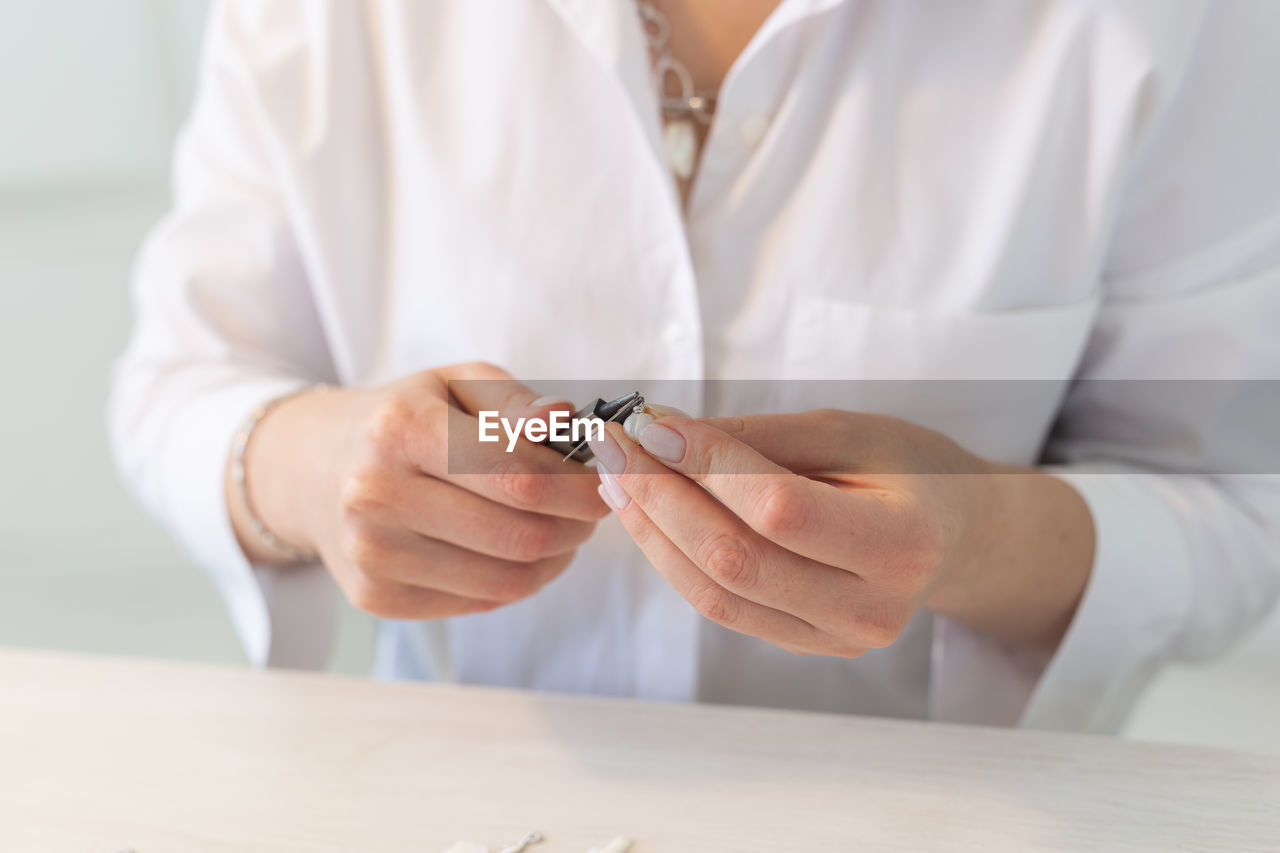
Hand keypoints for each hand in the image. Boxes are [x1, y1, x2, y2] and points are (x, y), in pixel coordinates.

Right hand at [230, 363, 607, 618]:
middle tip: (592, 511)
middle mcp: (374, 494)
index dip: (578, 487)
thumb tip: (563, 420)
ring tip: (565, 532)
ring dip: (556, 559)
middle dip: (575, 526)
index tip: (605, 483)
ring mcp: (372, 554)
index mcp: (399, 429)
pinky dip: (519, 583)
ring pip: (506, 579)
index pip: (517, 475)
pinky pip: (479, 603)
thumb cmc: (404, 419)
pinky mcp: (376, 597)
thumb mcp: (454, 384)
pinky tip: (524, 554)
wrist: (316, 469)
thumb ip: (514, 402)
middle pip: (518, 534)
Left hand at [591, 410, 1093, 655]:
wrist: (954, 534)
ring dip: (653, 532)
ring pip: (716, 594)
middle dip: (661, 497)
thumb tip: (663, 435)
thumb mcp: (850, 431)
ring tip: (617, 477)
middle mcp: (872, 607)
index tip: (650, 421)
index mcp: (902, 542)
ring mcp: (838, 638)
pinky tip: (648, 515)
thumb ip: (761, 437)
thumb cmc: (908, 467)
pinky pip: (723, 608)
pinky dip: (675, 559)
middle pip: (736, 560)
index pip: (779, 509)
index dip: (706, 464)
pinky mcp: (807, 645)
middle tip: (614, 445)